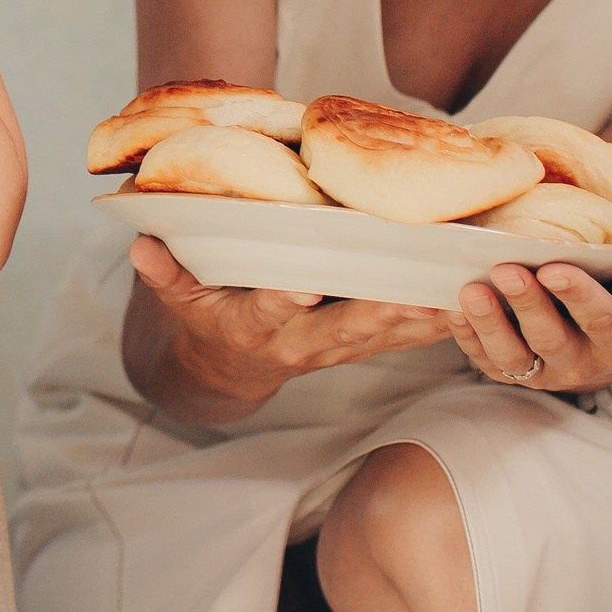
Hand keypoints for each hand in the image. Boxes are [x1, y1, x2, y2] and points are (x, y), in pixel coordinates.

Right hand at [127, 236, 459, 423]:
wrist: (231, 366)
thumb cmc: (208, 314)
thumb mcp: (179, 297)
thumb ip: (165, 273)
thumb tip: (140, 245)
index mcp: (256, 326)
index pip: (270, 311)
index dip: (285, 301)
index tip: (303, 286)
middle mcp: (302, 342)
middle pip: (345, 328)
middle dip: (380, 313)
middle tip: (413, 294)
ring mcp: (338, 348)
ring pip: (384, 335)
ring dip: (421, 318)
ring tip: (458, 294)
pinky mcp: (363, 346)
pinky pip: (404, 338)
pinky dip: (436, 323)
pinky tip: (471, 303)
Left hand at [442, 231, 611, 391]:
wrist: (605, 321)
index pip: (604, 323)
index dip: (580, 298)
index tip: (556, 268)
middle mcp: (582, 362)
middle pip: (552, 340)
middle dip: (529, 306)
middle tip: (507, 270)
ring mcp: (541, 369)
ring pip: (511, 357)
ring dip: (488, 324)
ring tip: (469, 290)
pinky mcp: (507, 370)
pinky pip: (481, 358)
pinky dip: (463, 334)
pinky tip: (448, 306)